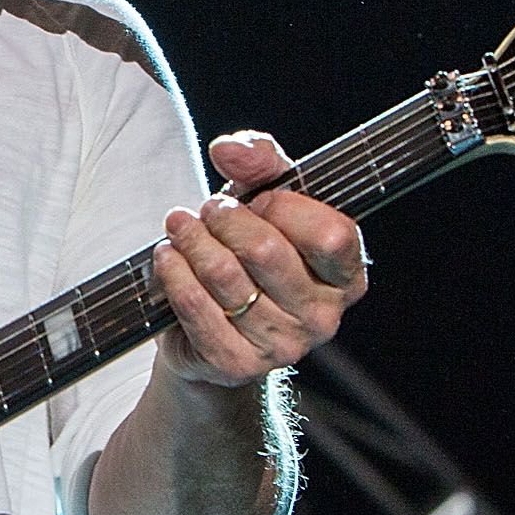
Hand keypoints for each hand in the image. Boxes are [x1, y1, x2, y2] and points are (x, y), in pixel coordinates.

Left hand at [152, 130, 368, 385]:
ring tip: (180, 228)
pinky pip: (196, 307)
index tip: (260, 199)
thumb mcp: (264, 199)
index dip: (286, 207)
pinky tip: (168, 257)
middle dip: (225, 219)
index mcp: (346, 276)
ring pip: (225, 276)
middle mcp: (323, 317)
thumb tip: (229, 150)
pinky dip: (174, 274)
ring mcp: (282, 346)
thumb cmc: (247, 256)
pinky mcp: (237, 363)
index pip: (330, 234)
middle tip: (207, 210)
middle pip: (267, 251)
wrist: (210, 331)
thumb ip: (261, 161)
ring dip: (192, 241)